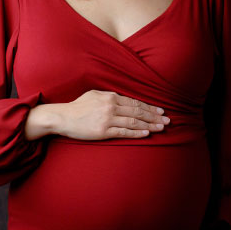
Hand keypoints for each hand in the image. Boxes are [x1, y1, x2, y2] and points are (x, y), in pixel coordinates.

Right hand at [25, 91, 168, 140]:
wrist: (62, 117)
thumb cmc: (77, 107)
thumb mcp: (94, 96)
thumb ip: (109, 97)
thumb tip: (122, 99)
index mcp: (110, 97)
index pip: (134, 102)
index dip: (149, 107)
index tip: (160, 111)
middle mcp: (111, 106)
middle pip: (138, 111)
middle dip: (154, 116)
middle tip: (167, 120)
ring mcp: (107, 119)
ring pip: (134, 121)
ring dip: (150, 124)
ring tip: (161, 127)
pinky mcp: (103, 131)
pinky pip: (124, 132)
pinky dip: (137, 132)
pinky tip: (147, 133)